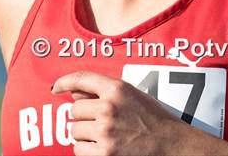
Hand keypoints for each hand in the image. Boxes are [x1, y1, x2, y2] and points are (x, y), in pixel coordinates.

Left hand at [51, 70, 181, 155]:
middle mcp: (109, 107)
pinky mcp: (104, 154)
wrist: (172, 145)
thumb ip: (104, 92)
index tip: (55, 88)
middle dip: (82, 117)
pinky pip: (78, 150)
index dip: (64, 81)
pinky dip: (86, 151)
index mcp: (117, 88)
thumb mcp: (132, 95)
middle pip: (74, 110)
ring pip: (74, 131)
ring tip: (103, 137)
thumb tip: (74, 93)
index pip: (81, 78)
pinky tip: (102, 149)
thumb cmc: (153, 119)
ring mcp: (106, 132)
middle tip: (97, 123)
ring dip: (83, 136)